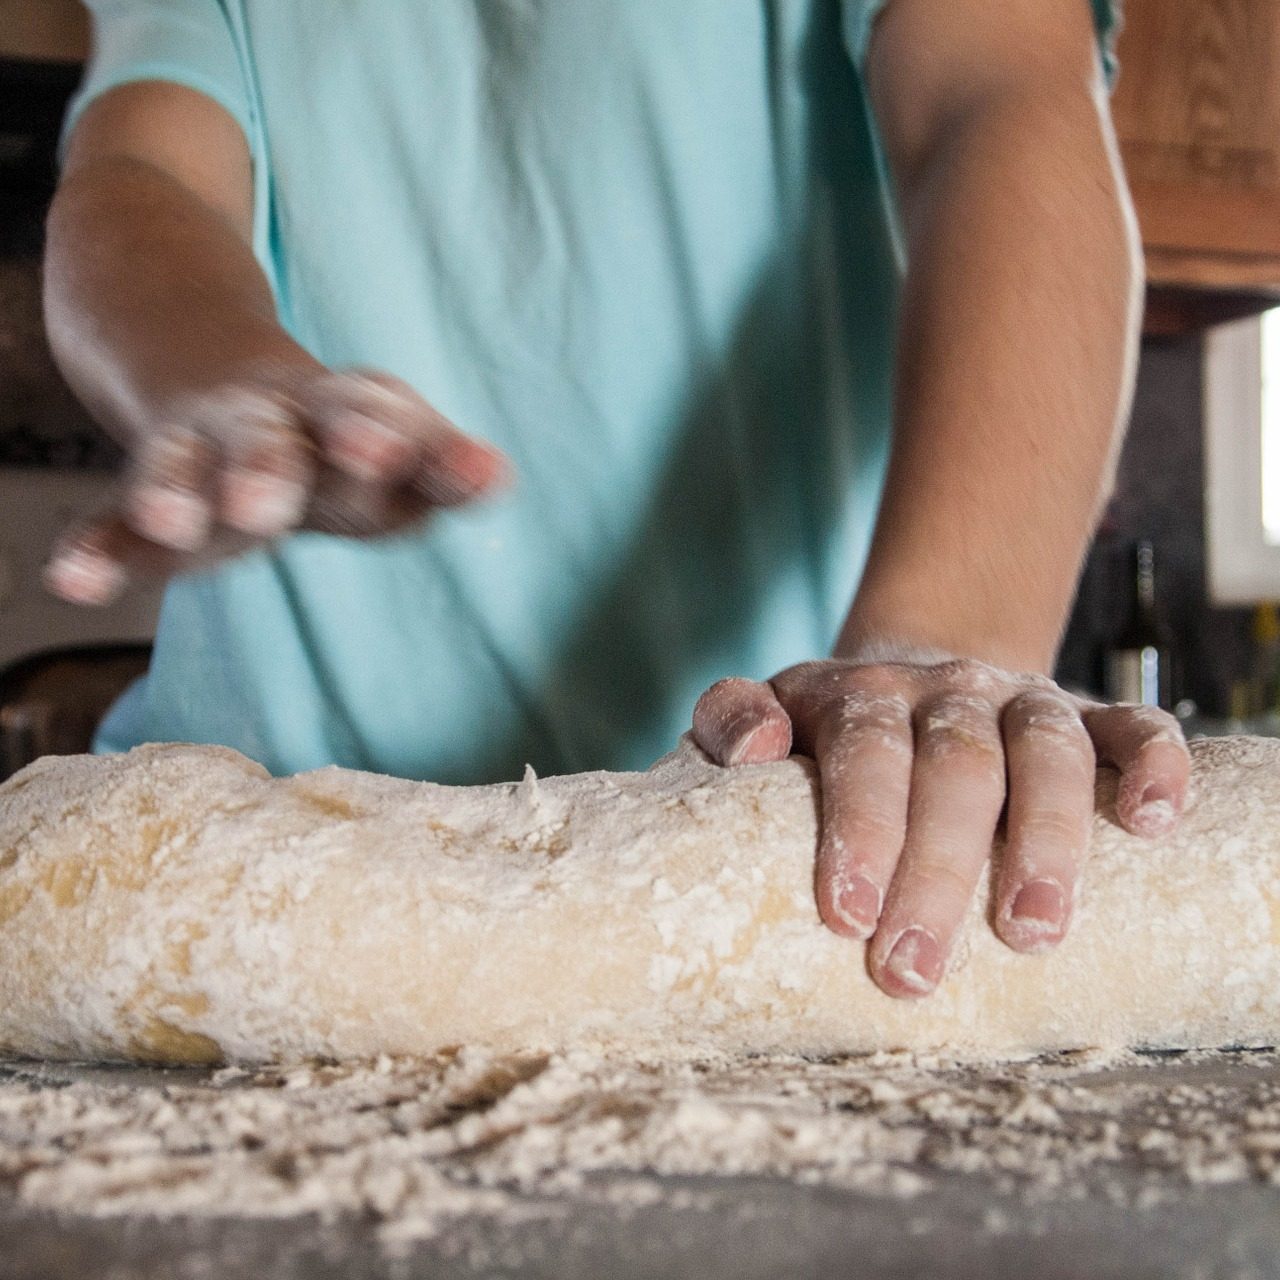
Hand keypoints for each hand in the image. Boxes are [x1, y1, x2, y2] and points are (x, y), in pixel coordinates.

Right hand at [45, 367, 508, 604]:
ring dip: (184, 491)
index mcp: (347, 422)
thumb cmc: (334, 441)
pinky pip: (114, 514)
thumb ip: (442, 472)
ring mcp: (202, 450)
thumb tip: (499, 477)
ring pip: (188, 465)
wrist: (219, 372)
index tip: (473, 474)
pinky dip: (95, 547)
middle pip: (276, 439)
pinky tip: (71, 584)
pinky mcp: (152, 483)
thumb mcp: (392, 451)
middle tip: (277, 497)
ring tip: (172, 521)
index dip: (429, 456)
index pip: (393, 433)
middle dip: (276, 464)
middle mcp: (272, 426)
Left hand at [692, 653, 1191, 999]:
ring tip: (1031, 933)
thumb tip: (753, 749)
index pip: (864, 750)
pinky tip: (1153, 823)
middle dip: (938, 869)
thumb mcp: (767, 713)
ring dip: (1045, 837)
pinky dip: (1153, 765)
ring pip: (1045, 751)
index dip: (860, 828)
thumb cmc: (830, 731)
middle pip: (955, 766)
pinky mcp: (1087, 716)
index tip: (847, 916)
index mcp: (860, 696)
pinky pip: (1135, 725)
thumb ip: (732, 720)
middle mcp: (945, 691)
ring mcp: (1020, 700)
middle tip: (913, 970)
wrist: (913, 679)